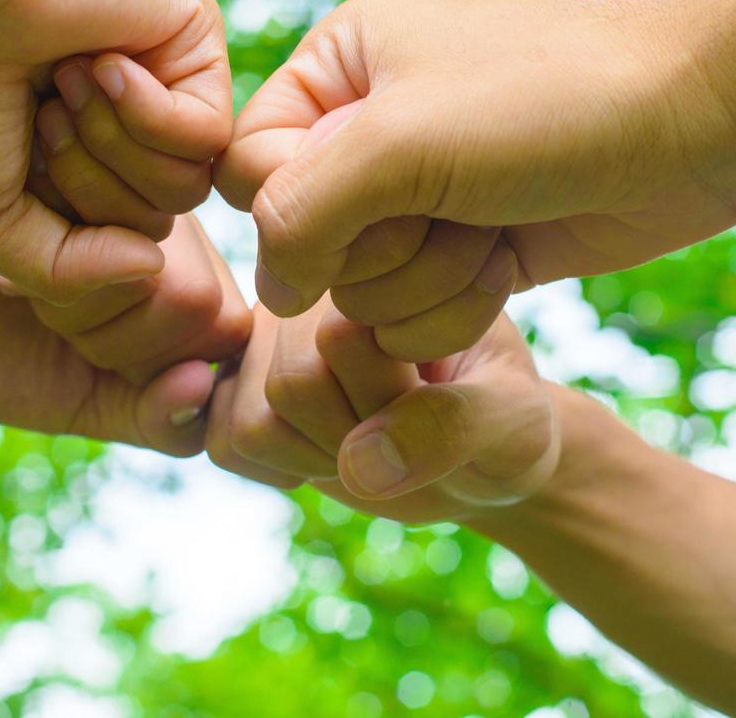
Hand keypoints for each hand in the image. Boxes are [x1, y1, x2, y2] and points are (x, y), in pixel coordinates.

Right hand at [0, 0, 231, 304]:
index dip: (67, 224)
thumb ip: (68, 273)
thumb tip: (152, 264)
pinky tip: (98, 61)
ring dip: (110, 146)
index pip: (122, 244)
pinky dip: (143, 111)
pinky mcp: (200, 42)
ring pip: (189, 184)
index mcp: (94, 163)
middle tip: (40, 116)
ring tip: (64, 85)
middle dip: (88, 186)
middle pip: (159, 220)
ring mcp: (174, 83)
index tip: (15, 159)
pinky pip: (208, 134)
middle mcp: (139, 127)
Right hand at [0, 175, 250, 454]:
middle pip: (202, 307)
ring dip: (76, 299)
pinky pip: (113, 230)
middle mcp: (176, 230)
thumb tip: (207, 384)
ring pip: (168, 274)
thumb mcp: (86, 403)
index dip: (139, 361)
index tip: (70, 348)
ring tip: (19, 272)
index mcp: (185, 288)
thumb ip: (160, 420)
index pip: (224, 341)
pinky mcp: (87, 152)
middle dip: (106, 333)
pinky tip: (6, 248)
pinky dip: (57, 266)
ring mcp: (133, 186)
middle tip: (36, 303)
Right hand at [205, 297, 559, 523]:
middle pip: (289, 383)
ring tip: (372, 443)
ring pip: (248, 419)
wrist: (481, 452)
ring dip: (318, 459)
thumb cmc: (506, 424)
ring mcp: (266, 336)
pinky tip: (329, 457)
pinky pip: (224, 444)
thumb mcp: (512, 423)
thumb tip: (357, 466)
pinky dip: (278, 471)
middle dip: (355, 437)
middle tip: (409, 436)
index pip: (340, 340)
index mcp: (379, 264)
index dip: (391, 403)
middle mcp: (310, 288)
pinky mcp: (239, 385)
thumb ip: (450, 428)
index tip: (447, 408)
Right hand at [216, 0, 735, 356]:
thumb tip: (273, 293)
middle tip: (454, 204)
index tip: (377, 195)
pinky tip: (512, 259)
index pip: (247, 170)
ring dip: (430, 282)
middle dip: (385, 248)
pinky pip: (415, 320)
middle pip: (306, 244)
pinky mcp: (467, 250)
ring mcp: (421, 196)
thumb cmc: (549, 103)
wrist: (699, 120)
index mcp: (336, 66)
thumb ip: (297, 210)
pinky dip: (462, 306)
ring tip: (493, 228)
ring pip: (361, 296)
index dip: (298, 210)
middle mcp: (368, 129)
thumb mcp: (399, 140)